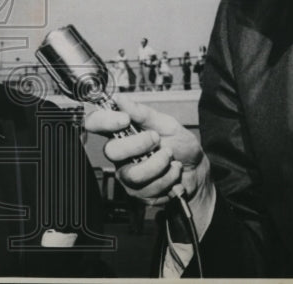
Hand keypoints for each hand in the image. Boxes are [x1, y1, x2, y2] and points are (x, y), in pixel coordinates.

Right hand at [85, 98, 209, 206]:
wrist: (197, 172)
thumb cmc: (180, 145)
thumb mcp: (167, 124)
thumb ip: (142, 113)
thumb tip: (119, 99)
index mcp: (121, 132)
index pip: (95, 123)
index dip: (103, 120)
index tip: (125, 119)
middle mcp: (119, 154)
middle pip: (111, 151)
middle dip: (140, 144)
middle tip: (158, 139)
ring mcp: (127, 175)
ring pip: (133, 174)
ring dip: (159, 164)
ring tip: (172, 159)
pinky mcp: (138, 193)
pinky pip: (149, 189)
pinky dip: (168, 178)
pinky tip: (174, 173)